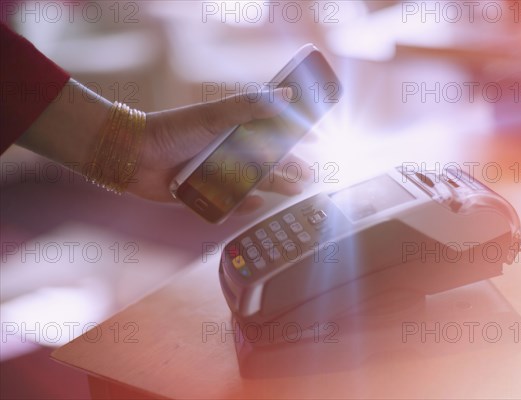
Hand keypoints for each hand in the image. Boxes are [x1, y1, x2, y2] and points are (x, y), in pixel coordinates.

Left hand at [128, 87, 307, 210]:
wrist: (132, 157)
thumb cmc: (172, 131)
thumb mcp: (213, 115)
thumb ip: (249, 106)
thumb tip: (287, 94)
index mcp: (231, 129)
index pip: (269, 131)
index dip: (291, 136)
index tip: (313, 139)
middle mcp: (226, 151)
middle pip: (265, 160)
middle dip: (288, 167)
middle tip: (308, 175)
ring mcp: (216, 173)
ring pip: (251, 181)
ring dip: (273, 185)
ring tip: (293, 190)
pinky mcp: (204, 193)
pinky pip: (229, 202)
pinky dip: (242, 204)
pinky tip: (256, 204)